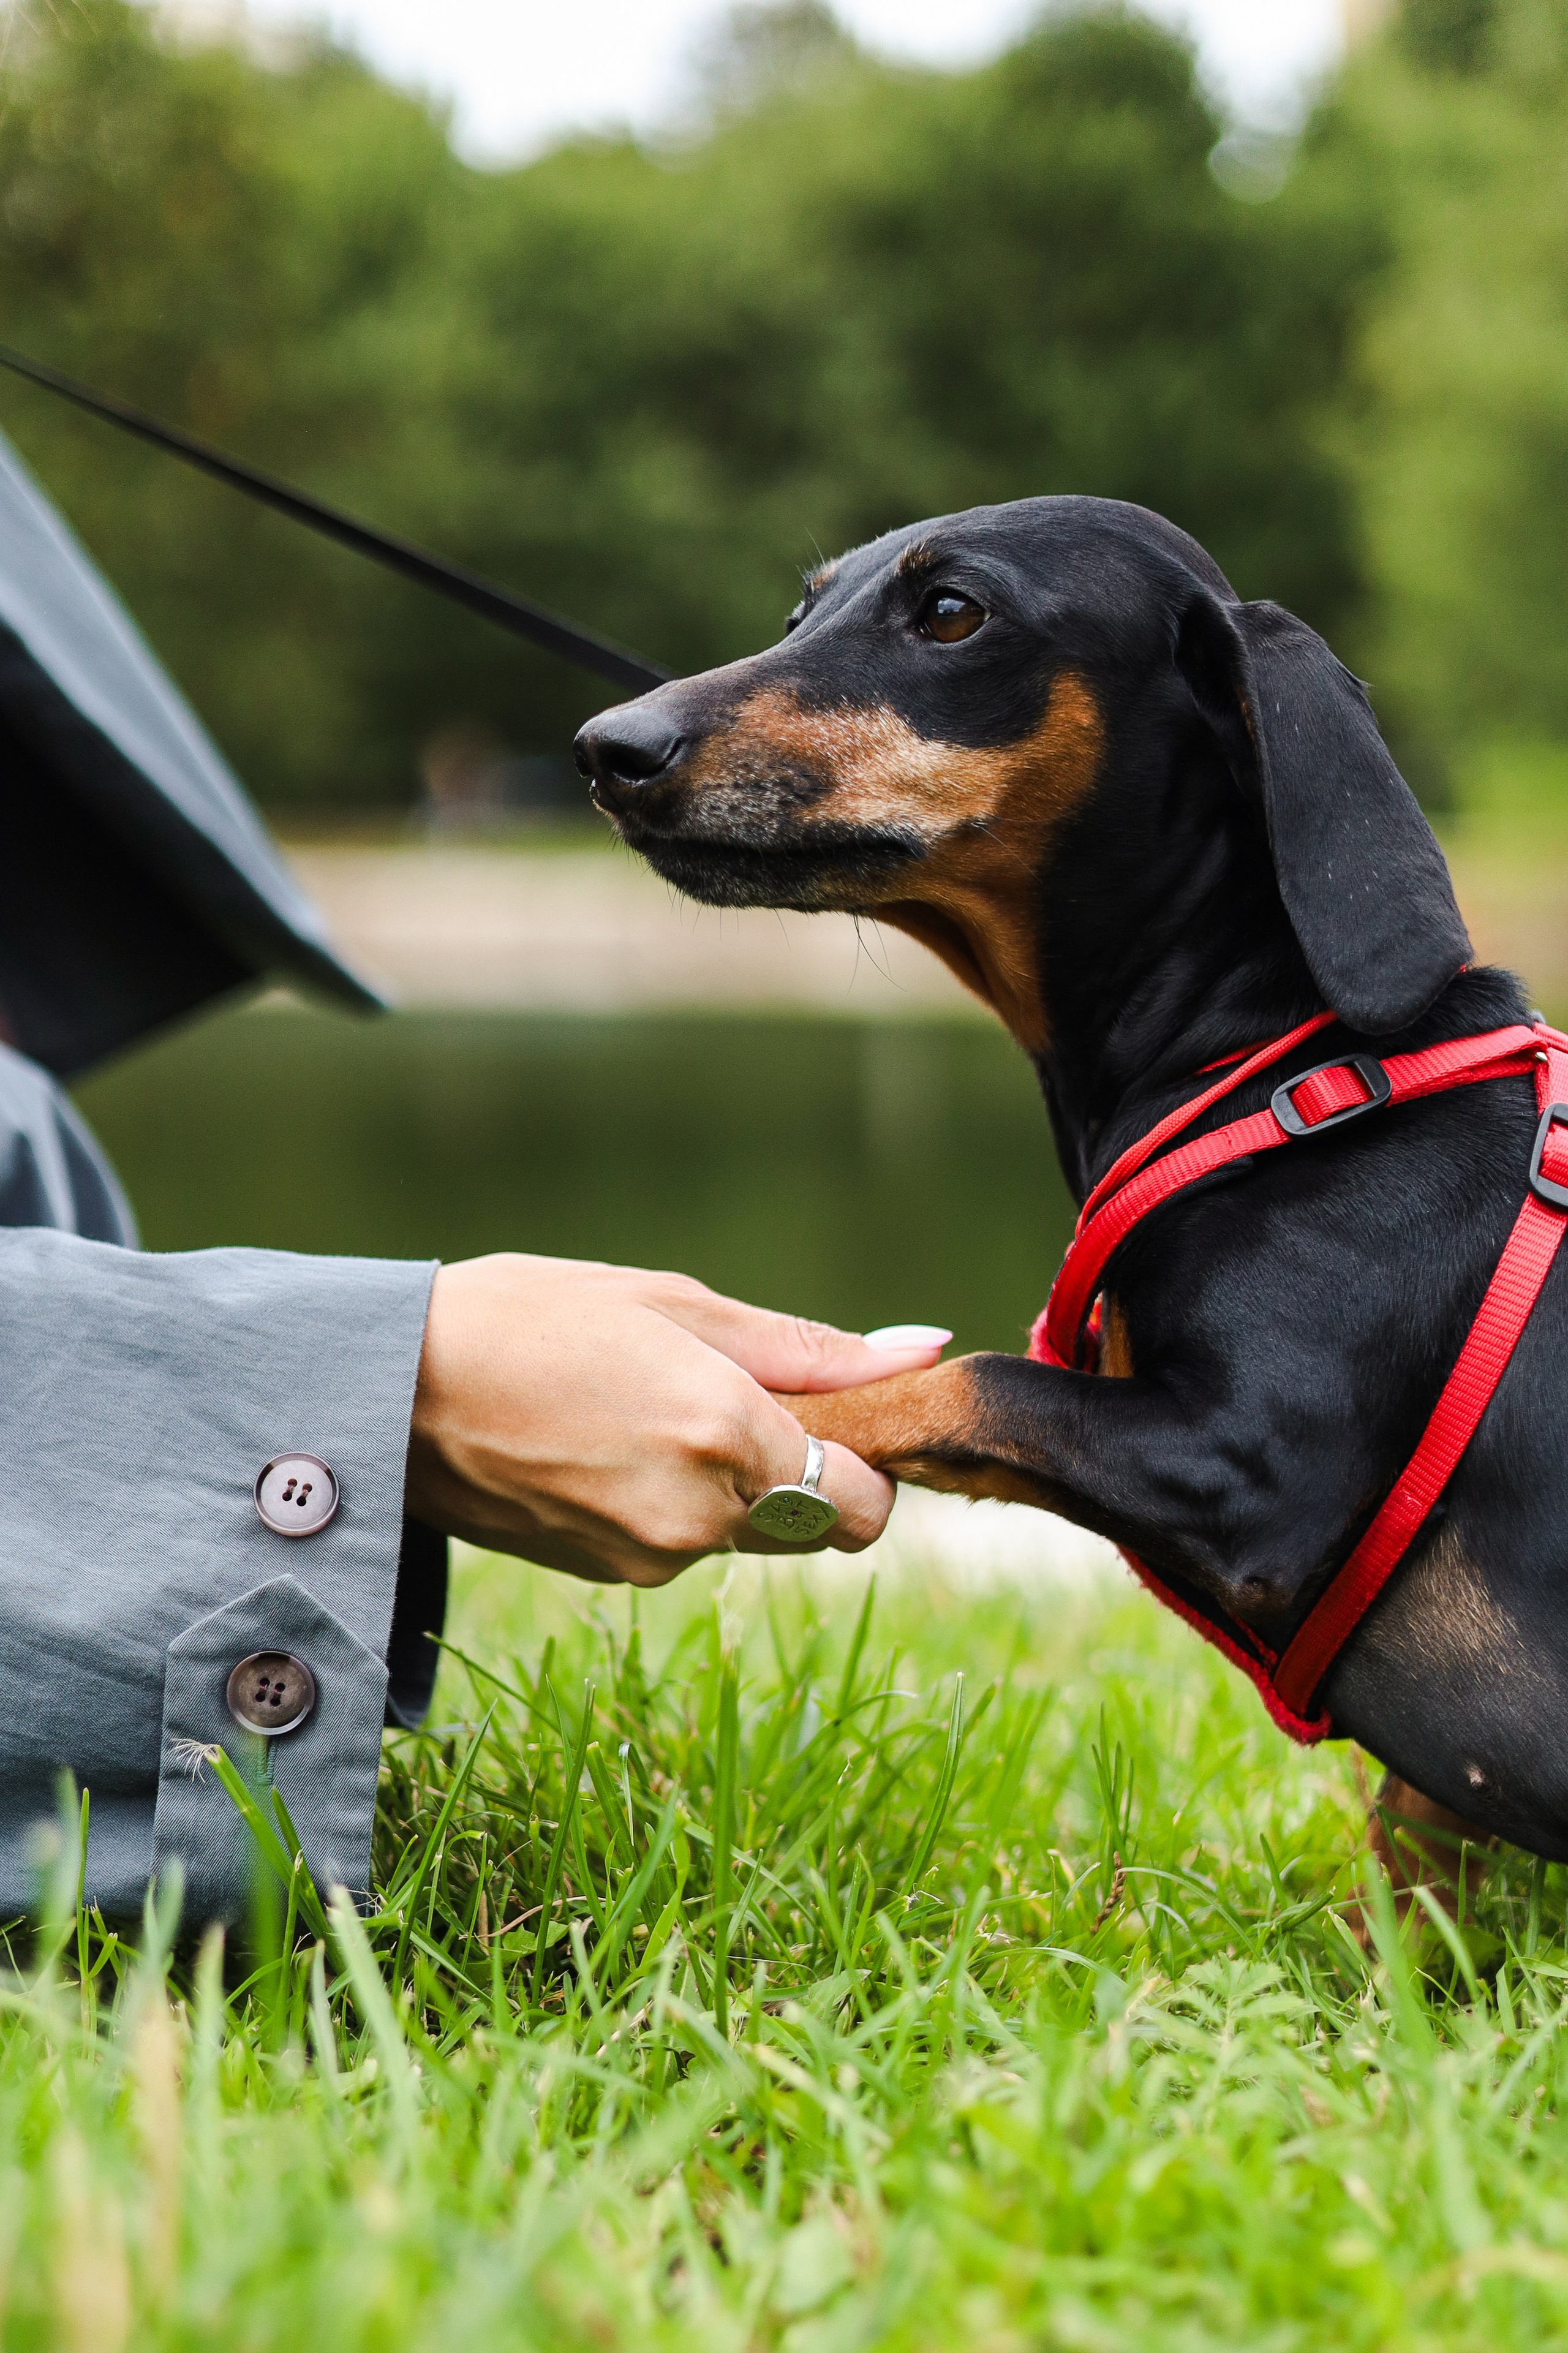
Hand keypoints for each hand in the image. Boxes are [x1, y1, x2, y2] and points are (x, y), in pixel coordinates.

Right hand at [403, 1253, 948, 1585]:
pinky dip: (667, 1498)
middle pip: (811, 1524)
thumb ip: (806, 1346)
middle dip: (796, 1468)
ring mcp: (647, 1557)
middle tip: (724, 1392)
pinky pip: (676, 1541)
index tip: (830, 1416)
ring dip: (725, 1482)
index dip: (864, 1465)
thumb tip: (920, 1353)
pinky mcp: (604, 1575)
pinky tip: (602, 1441)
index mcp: (727, 1436)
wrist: (388, 1390)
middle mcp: (698, 1517)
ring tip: (639, 1404)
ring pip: (741, 1532)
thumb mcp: (671, 1302)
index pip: (866, 1508)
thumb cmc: (529, 1316)